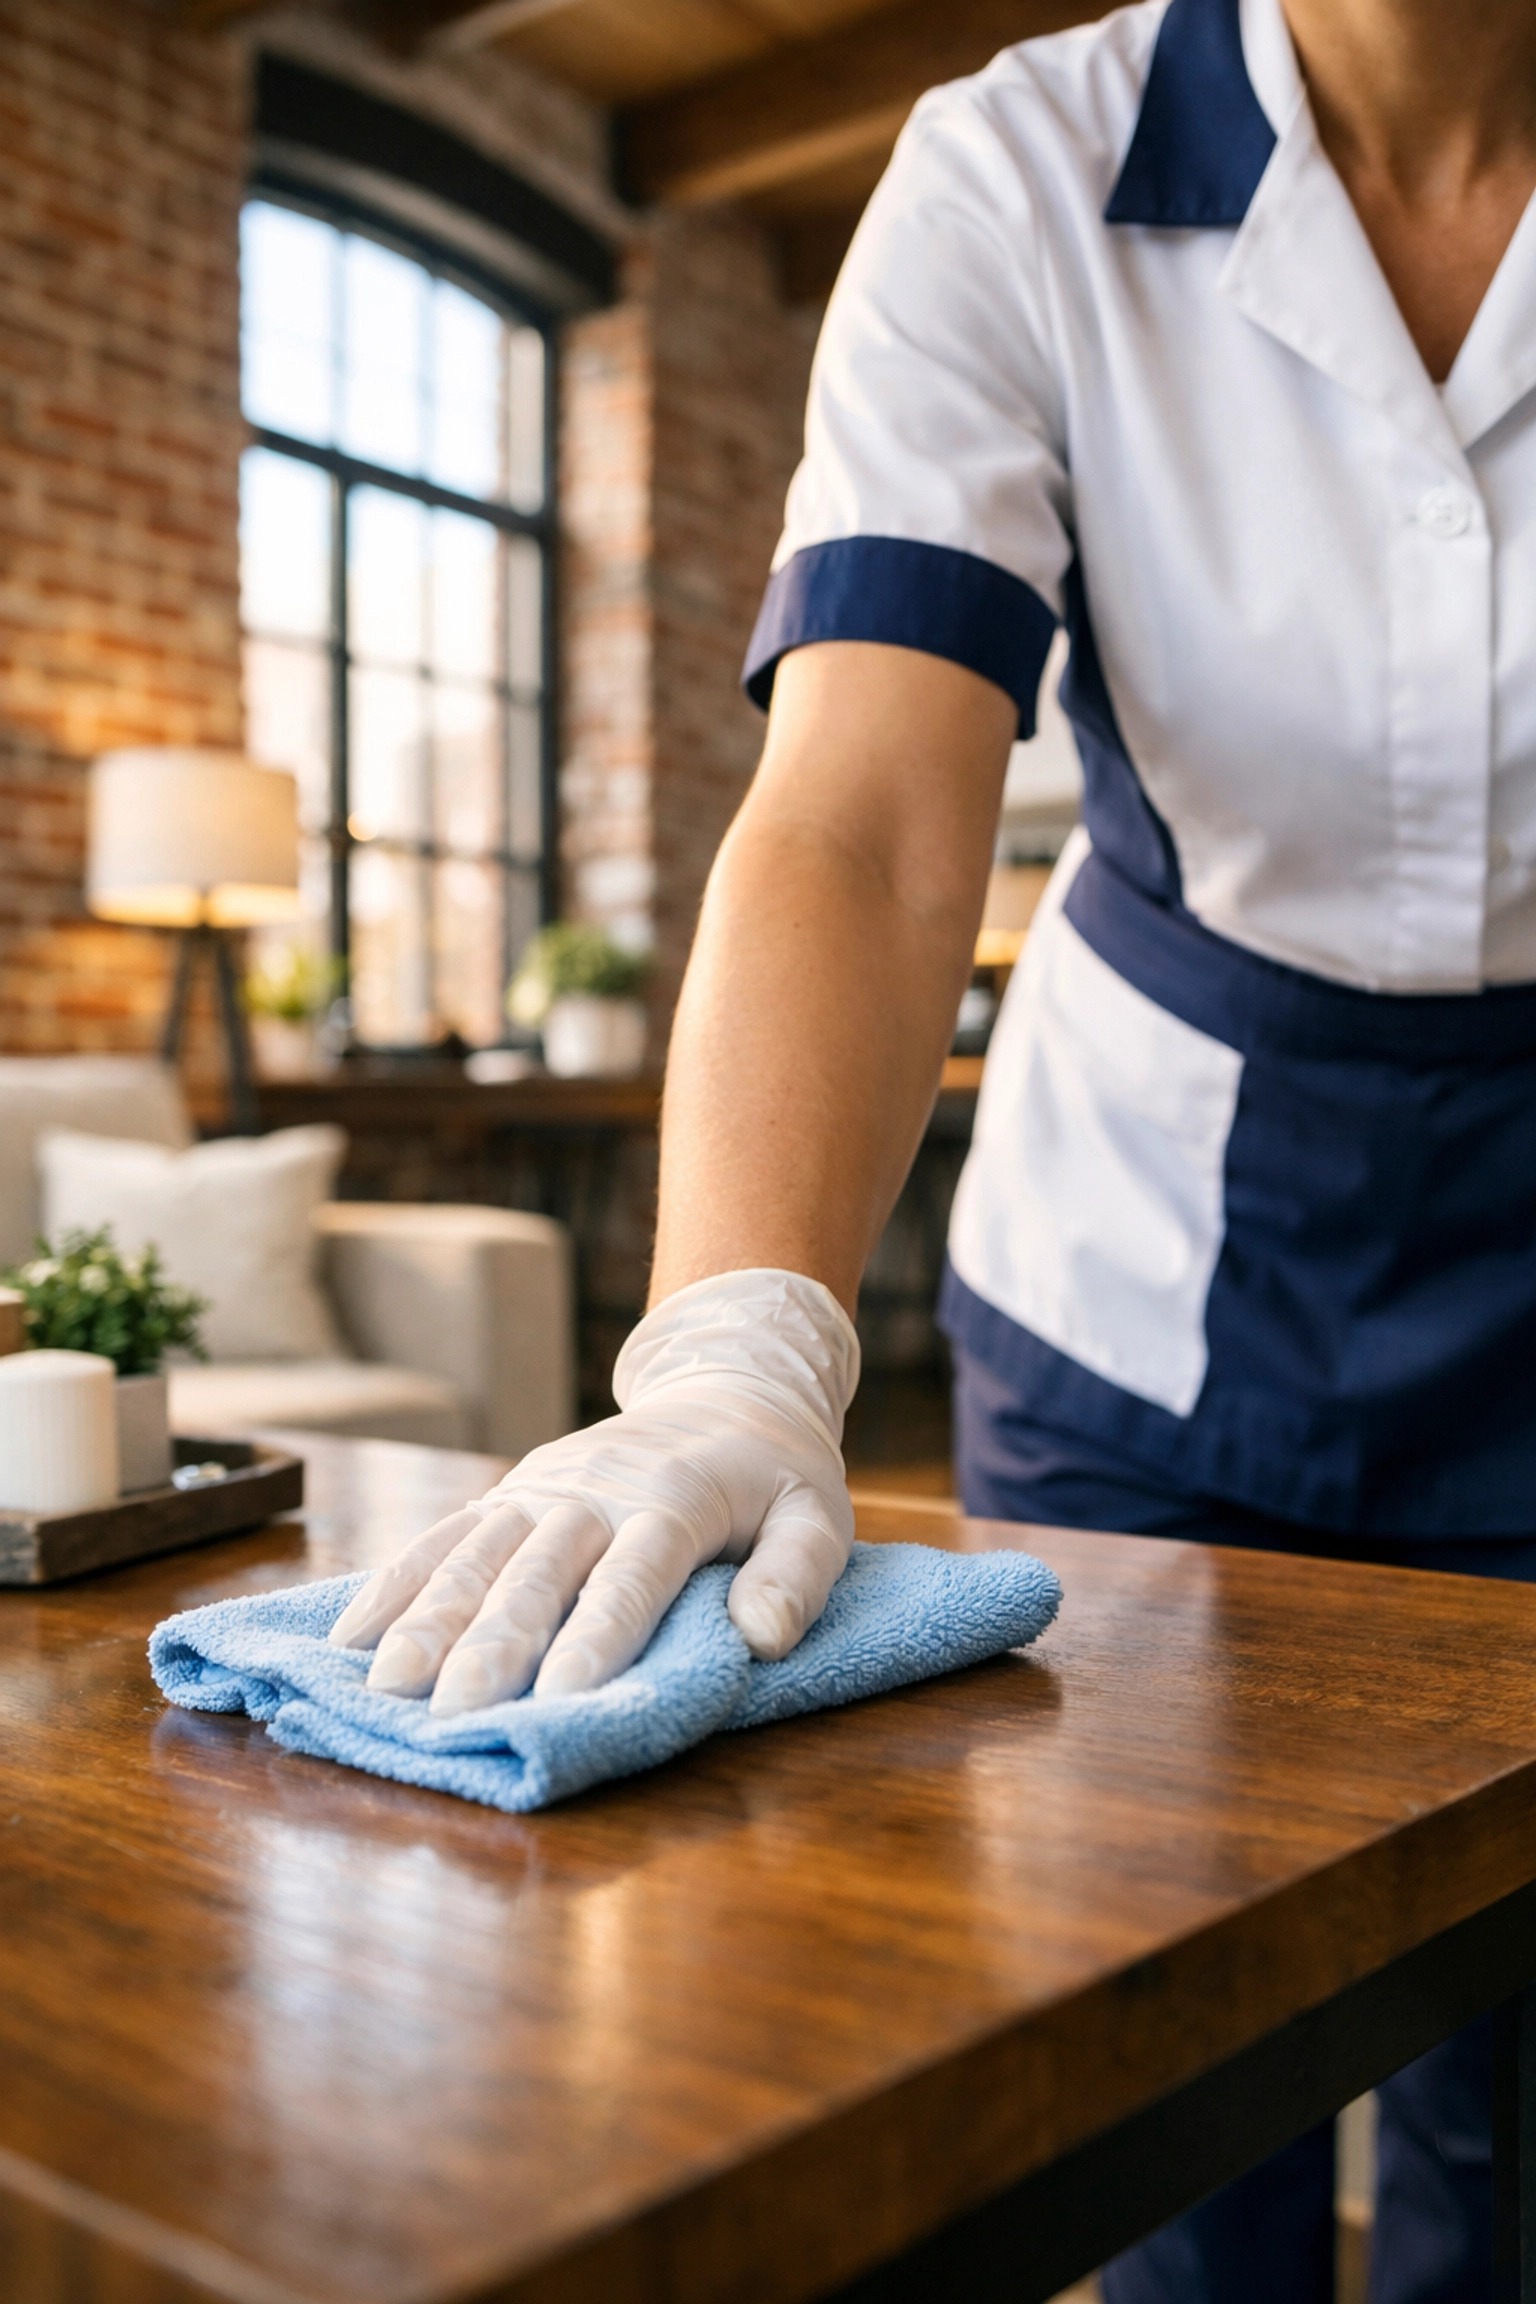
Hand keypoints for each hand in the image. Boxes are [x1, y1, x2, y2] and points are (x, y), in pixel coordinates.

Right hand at [327, 1269, 859, 1714]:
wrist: (725, 1389)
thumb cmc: (775, 1475)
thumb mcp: (818, 1515)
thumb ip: (797, 1575)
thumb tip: (762, 1638)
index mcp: (677, 1500)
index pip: (633, 1576)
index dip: (598, 1634)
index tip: (561, 1695)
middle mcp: (597, 1492)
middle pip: (539, 1572)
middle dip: (493, 1643)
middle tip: (452, 1711)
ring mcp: (544, 1489)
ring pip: (478, 1554)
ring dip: (429, 1619)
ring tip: (385, 1683)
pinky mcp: (511, 1492)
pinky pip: (447, 1534)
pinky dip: (398, 1582)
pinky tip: (353, 1636)